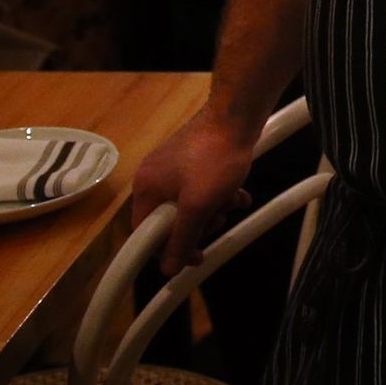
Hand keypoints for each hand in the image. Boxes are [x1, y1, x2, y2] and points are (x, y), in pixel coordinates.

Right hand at [131, 111, 257, 273]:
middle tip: (218, 221)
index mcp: (145, 187)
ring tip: (232, 202)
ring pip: (190, 202)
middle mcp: (154, 175)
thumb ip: (182, 238)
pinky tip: (239, 194)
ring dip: (213, 209)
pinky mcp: (195, 156)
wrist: (237, 115)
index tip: (193, 256)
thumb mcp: (198, 206)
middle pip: (170, 218)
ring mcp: (175, 164)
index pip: (146, 231)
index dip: (167, 249)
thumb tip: (168, 269)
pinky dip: (219, 193)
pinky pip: (202, 186)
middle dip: (198, 225)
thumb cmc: (214, 161)